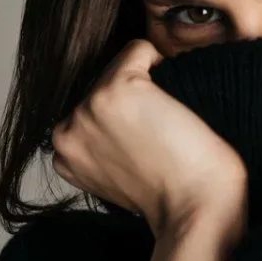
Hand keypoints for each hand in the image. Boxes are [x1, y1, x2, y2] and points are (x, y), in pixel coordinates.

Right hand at [51, 38, 247, 240]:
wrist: (197, 210)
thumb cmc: (175, 194)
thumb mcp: (120, 174)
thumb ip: (103, 143)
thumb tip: (119, 110)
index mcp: (64, 152)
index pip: (92, 106)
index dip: (128, 117)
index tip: (147, 145)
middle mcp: (66, 129)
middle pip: (104, 82)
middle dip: (137, 101)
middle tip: (160, 139)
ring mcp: (88, 107)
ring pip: (122, 66)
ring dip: (150, 87)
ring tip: (167, 127)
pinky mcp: (116, 89)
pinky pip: (140, 50)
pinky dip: (163, 64)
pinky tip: (174, 105)